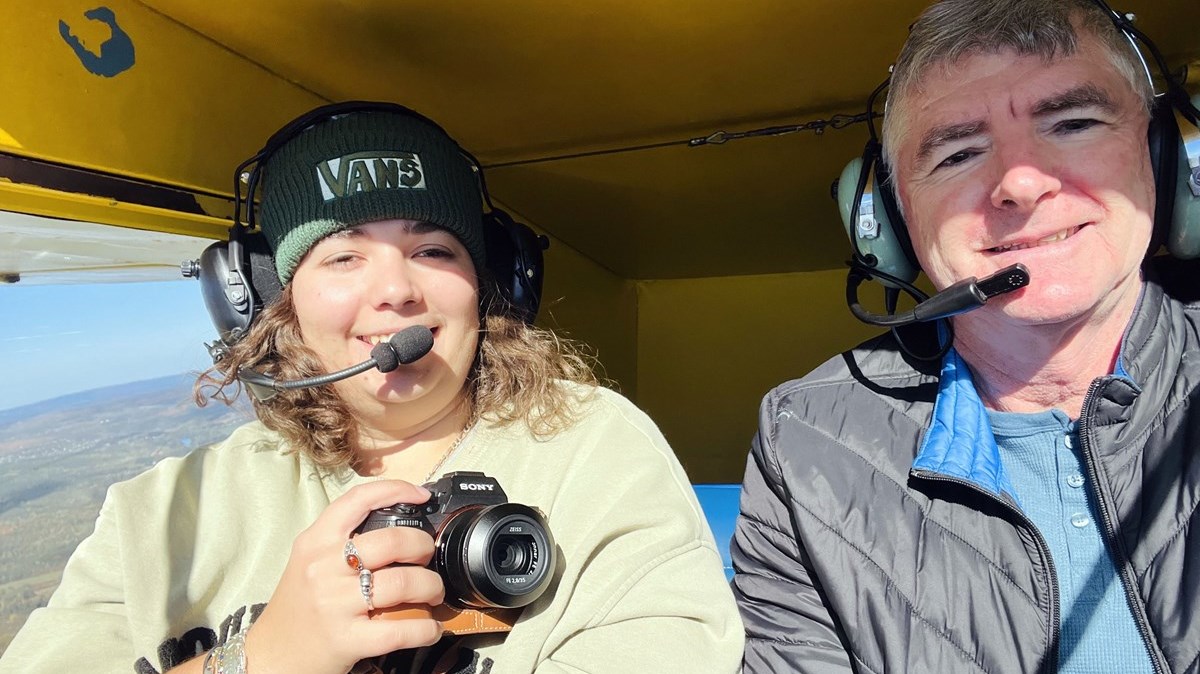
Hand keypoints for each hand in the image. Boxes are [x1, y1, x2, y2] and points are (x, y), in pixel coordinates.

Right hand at [244, 480, 445, 673]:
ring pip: (404, 582)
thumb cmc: (297, 607)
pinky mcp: (347, 639)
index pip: (357, 500)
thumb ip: (342, 541)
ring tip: (433, 591)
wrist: (270, 655)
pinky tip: (430, 628)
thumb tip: (396, 528)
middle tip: (427, 555)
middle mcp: (323, 568)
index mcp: (315, 542)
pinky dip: (425, 629)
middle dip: (423, 546)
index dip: (395, 490)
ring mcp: (334, 604)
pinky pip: (400, 630)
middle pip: (392, 541)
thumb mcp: (309, 561)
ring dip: (431, 586)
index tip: (420, 495)